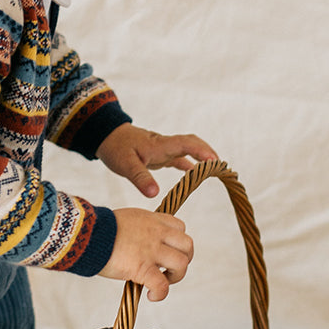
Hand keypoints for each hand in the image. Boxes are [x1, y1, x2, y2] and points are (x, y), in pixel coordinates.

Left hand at [96, 124, 218, 198]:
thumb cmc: (115, 148)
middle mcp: (165, 145)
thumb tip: (154, 193)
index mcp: (159, 145)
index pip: (186, 144)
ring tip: (217, 170)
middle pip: (192, 144)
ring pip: (188, 150)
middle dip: (208, 153)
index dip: (202, 151)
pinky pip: (179, 158)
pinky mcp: (159, 154)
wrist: (105, 136)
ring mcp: (163, 149)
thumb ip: (140, 178)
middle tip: (223, 167)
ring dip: (202, 158)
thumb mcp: (124, 165)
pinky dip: (189, 164)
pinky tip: (195, 173)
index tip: (215, 162)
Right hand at [100, 207, 193, 301]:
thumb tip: (134, 243)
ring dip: (175, 276)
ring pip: (182, 264)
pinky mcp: (142, 268)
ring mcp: (151, 250)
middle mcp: (156, 233)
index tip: (166, 251)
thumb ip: (136, 229)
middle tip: (169, 269)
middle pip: (187, 245)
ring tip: (162, 282)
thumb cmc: (96, 229)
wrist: (85, 234)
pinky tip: (151, 295)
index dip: (176, 242)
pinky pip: (162, 285)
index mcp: (151, 220)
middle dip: (184, 259)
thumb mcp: (123, 221)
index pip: (179, 227)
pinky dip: (160, 293)